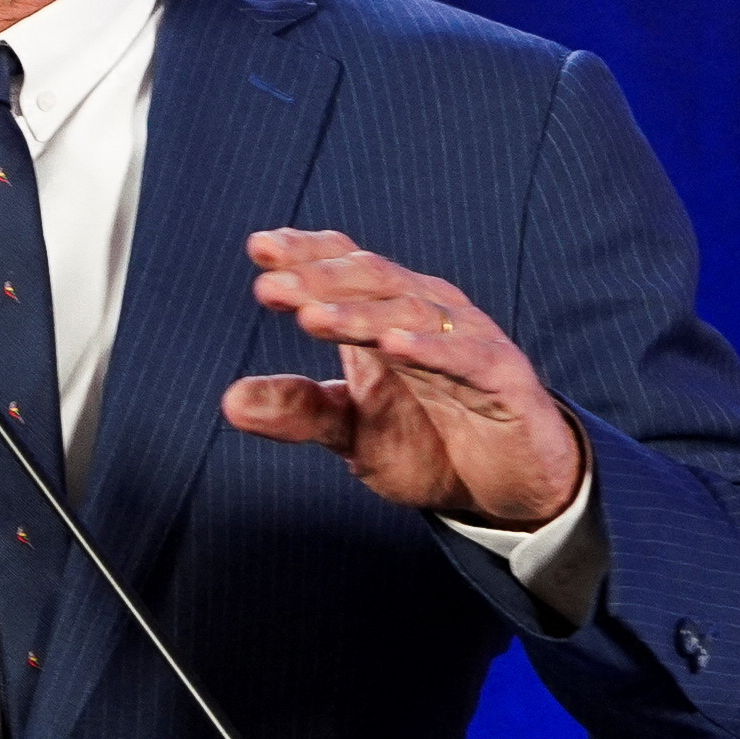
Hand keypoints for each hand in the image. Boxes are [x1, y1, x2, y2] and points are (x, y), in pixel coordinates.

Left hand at [220, 229, 584, 528]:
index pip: (347, 268)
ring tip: (311, 316)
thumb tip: (229, 400)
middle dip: (319, 279)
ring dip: (360, 313)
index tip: (258, 248)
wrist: (509, 490)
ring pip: (411, 312)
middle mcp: (429, 315)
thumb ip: (298, 410)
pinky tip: (393, 344)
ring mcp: (469, 343)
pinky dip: (430, 348)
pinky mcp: (503, 379)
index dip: (307, 254)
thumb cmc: (432, 444)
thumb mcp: (352, 432)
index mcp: (389, 315)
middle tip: (269, 283)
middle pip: (372, 280)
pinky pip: (466, 357)